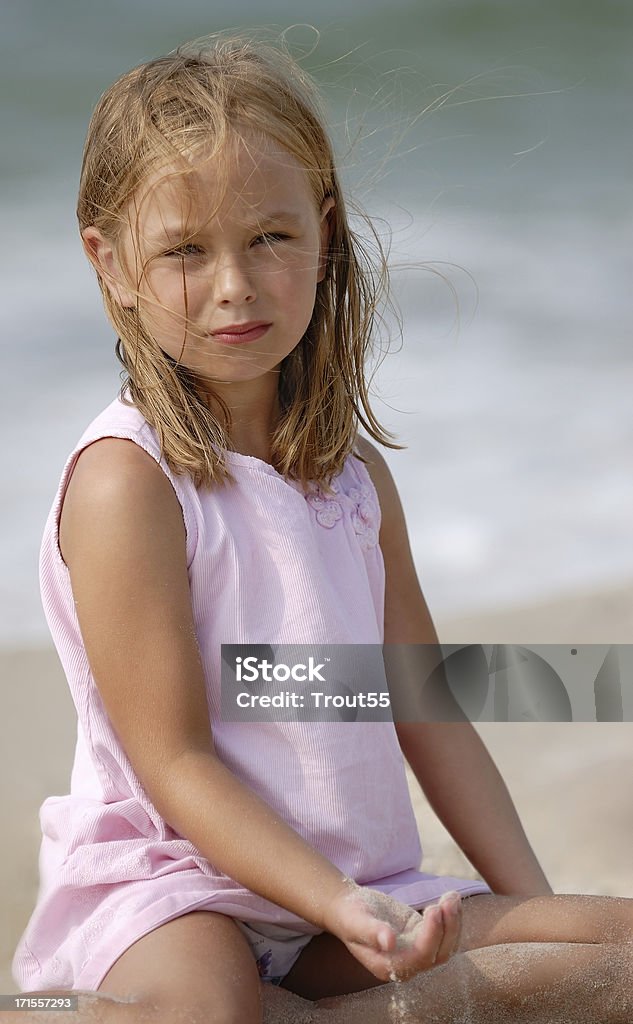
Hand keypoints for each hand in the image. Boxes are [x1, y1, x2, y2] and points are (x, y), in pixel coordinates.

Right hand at [321, 879, 462, 982]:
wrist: (349, 909)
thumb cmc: (350, 916)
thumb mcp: (356, 921)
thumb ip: (371, 932)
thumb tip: (389, 942)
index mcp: (389, 967)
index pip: (420, 957)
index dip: (431, 935)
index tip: (433, 908)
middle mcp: (407, 965)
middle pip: (439, 954)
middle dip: (449, 928)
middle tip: (449, 899)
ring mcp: (417, 950)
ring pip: (447, 945)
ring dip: (455, 921)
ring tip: (452, 896)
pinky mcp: (422, 936)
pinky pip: (444, 932)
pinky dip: (452, 917)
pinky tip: (451, 897)